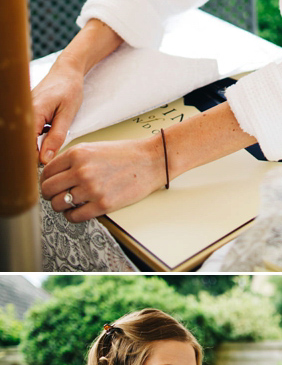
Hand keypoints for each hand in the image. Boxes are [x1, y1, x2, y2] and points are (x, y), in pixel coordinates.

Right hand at [31, 61, 85, 165]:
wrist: (67, 71)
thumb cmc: (70, 89)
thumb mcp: (68, 114)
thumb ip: (57, 136)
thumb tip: (45, 158)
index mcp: (33, 112)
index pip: (26, 143)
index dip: (34, 158)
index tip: (44, 167)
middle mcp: (23, 112)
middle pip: (23, 141)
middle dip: (34, 152)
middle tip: (48, 159)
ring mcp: (23, 112)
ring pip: (26, 136)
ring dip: (36, 144)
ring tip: (50, 144)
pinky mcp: (27, 112)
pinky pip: (28, 130)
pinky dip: (37, 135)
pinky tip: (48, 133)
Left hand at [40, 136, 168, 221]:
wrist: (152, 160)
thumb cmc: (126, 154)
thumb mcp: (94, 148)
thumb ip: (72, 159)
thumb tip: (52, 175)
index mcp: (78, 154)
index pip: (46, 172)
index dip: (46, 180)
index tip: (52, 184)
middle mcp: (82, 171)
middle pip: (48, 190)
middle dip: (50, 194)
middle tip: (58, 195)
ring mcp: (92, 188)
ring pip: (58, 204)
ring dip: (61, 206)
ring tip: (71, 202)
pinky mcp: (103, 204)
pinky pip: (74, 216)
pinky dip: (72, 216)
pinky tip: (79, 210)